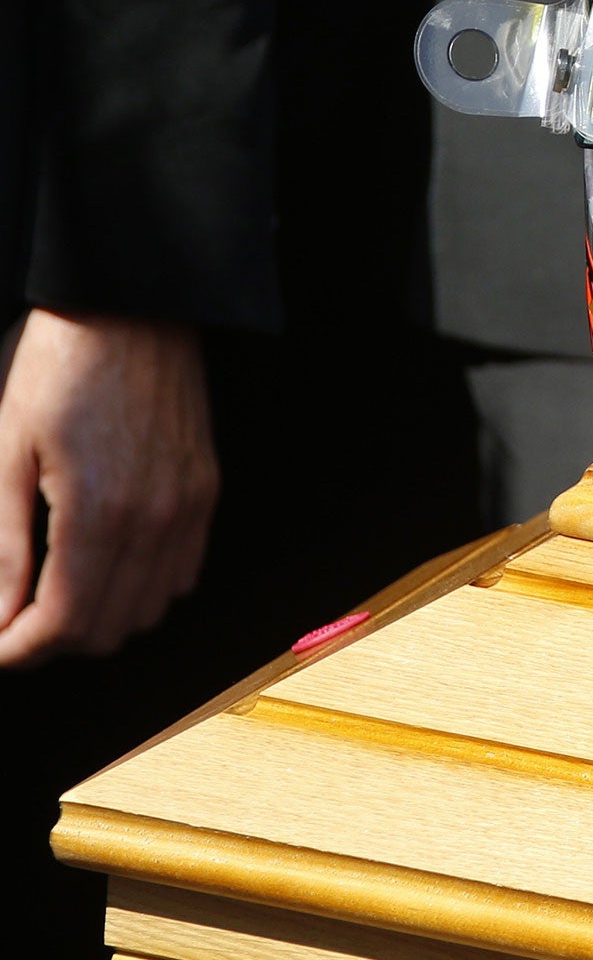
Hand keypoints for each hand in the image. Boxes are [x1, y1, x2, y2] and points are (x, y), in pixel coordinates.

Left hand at [0, 309, 217, 664]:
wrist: (131, 308)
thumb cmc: (59, 369)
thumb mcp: (8, 450)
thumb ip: (5, 545)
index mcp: (98, 512)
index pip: (66, 622)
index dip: (22, 650)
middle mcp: (155, 518)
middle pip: (110, 627)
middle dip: (54, 641)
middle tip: (13, 621)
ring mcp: (189, 505)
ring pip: (151, 609)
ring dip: (101, 618)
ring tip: (56, 595)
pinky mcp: (205, 488)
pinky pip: (184, 572)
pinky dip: (145, 589)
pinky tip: (107, 566)